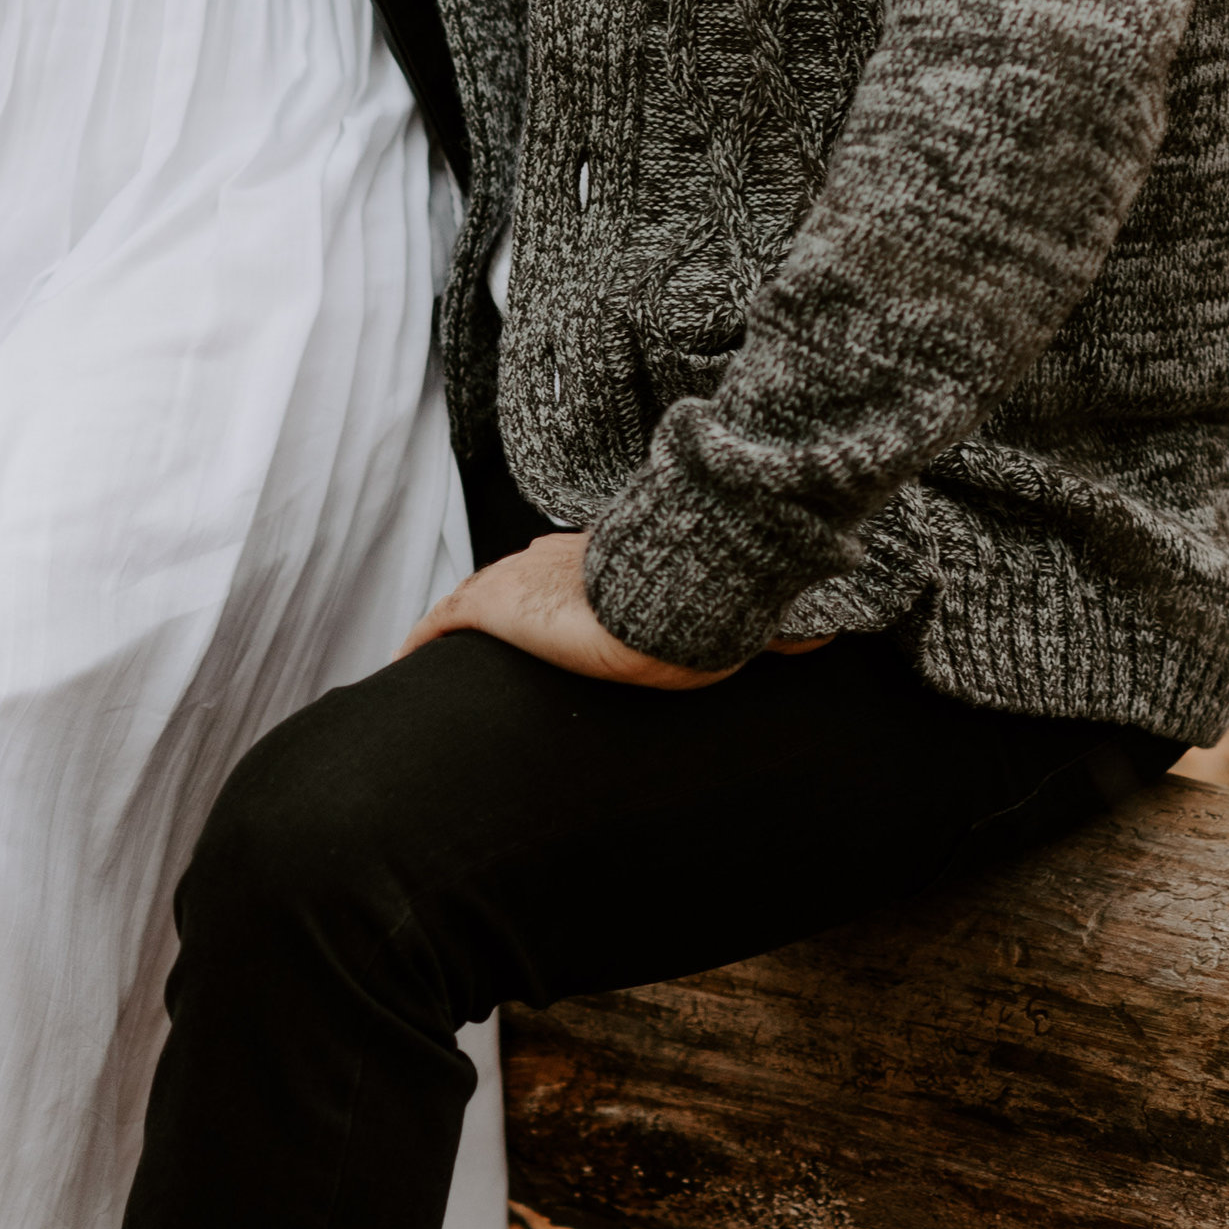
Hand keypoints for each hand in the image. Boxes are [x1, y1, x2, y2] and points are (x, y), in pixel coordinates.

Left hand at [396, 528, 817, 690]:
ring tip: (429, 666)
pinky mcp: (490, 605)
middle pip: (513, 584)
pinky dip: (418, 645)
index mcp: (602, 558)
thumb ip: (773, 628)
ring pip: (470, 605)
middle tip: (482, 642)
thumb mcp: (733, 616)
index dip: (551, 590)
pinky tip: (399, 670)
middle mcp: (551, 559)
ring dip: (454, 632)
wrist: (672, 587)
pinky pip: (438, 625)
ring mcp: (517, 580)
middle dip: (496, 610)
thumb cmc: (702, 599)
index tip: (546, 607)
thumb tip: (828, 639)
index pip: (566, 570)